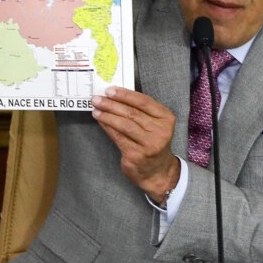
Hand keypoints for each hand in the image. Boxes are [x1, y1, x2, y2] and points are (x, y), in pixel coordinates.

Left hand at [91, 86, 180, 202]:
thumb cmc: (152, 142)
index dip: (125, 95)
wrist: (157, 171)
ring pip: (124, 125)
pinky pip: (118, 137)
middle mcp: (160, 131)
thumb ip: (141, 111)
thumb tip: (115, 96)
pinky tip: (100, 121)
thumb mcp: (155, 124)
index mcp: (166, 118)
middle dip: (112, 104)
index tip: (110, 90)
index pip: (144, 101)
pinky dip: (107, 127)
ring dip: (107, 115)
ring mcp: (149, 144)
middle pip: (132, 113)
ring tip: (96, 109)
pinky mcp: (136, 155)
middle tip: (97, 99)